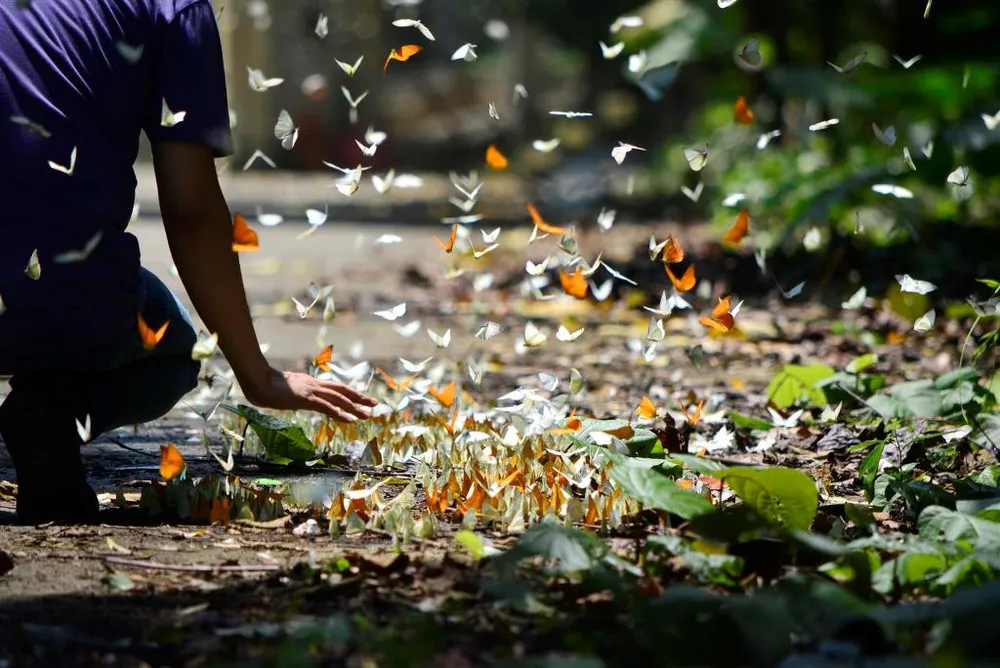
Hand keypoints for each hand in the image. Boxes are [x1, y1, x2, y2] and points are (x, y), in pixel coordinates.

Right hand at [244, 367, 377, 421]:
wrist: (257, 380)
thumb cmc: (266, 385)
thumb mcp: (286, 391)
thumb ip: (295, 394)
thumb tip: (296, 398)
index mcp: (310, 384)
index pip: (335, 388)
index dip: (350, 393)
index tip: (362, 399)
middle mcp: (314, 385)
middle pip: (341, 391)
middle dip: (359, 398)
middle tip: (375, 404)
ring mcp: (311, 391)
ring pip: (338, 399)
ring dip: (354, 407)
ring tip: (368, 414)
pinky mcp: (305, 399)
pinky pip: (327, 407)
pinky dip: (340, 413)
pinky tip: (351, 420)